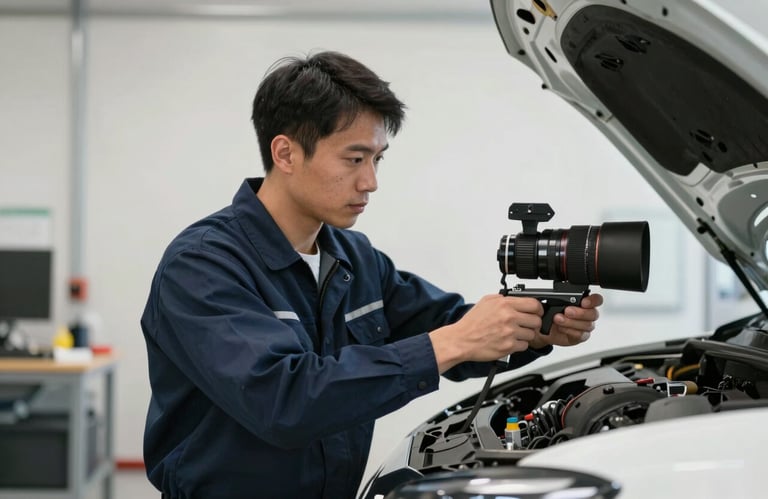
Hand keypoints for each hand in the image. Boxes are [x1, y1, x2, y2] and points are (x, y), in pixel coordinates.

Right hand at [429, 294, 543, 372]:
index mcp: (504, 304)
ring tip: (513, 333)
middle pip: (536, 320)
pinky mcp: (508, 346)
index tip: (535, 312)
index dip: (537, 309)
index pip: (534, 304)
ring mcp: (509, 332)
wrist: (461, 340)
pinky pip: (524, 345)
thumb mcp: (486, 302)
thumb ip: (503, 298)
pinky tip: (509, 341)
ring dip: (525, 335)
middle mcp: (509, 317)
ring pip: (531, 334)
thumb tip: (517, 298)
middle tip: (524, 324)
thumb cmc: (472, 323)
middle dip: (532, 323)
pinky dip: (518, 345)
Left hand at [530, 293, 602, 348]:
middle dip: (580, 313)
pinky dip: (569, 331)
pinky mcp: (580, 336)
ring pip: (587, 325)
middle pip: (593, 313)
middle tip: (567, 311)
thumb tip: (551, 299)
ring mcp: (585, 326)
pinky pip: (580, 335)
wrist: (544, 328)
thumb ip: (556, 300)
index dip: (593, 301)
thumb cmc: (551, 313)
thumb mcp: (552, 303)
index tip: (584, 302)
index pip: (596, 300)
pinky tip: (561, 328)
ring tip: (558, 319)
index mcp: (584, 302)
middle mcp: (587, 314)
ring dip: (571, 322)